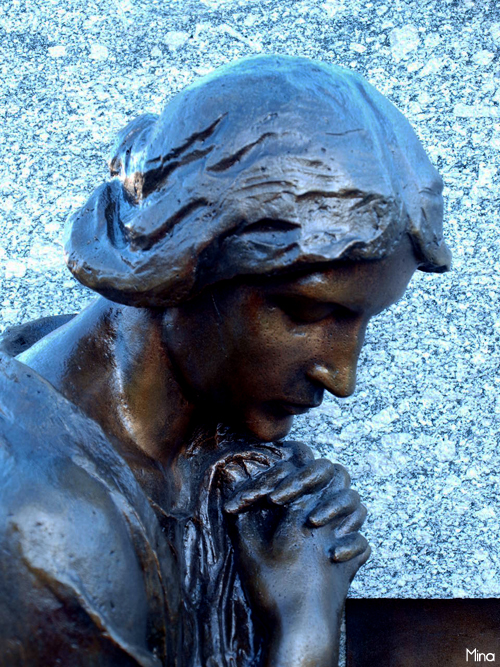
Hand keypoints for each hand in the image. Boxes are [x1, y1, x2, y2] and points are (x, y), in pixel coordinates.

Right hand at [223, 443, 369, 665]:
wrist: (303, 627)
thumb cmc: (275, 587)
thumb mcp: (250, 548)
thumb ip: (242, 513)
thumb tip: (230, 480)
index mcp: (305, 508)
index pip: (306, 464)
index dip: (293, 458)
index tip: (281, 460)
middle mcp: (329, 519)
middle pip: (338, 477)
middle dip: (319, 474)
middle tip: (299, 483)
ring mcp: (343, 541)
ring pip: (357, 505)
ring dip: (339, 502)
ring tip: (317, 510)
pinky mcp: (351, 567)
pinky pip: (363, 544)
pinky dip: (353, 541)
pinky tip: (335, 549)